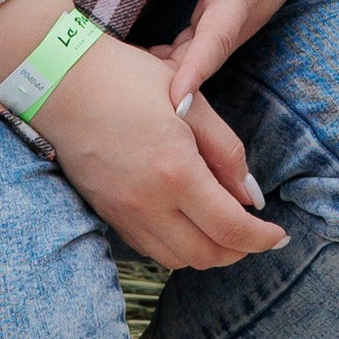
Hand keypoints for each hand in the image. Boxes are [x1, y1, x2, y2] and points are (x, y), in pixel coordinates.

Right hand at [0, 0, 283, 270]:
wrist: (60, 80)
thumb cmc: (128, 79)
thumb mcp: (190, 102)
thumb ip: (228, 152)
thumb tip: (252, 196)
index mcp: (176, 173)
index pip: (231, 228)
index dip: (262, 239)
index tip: (279, 234)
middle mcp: (148, 203)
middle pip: (206, 255)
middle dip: (239, 251)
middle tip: (255, 233)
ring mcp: (123, 213)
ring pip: (177, 259)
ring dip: (207, 252)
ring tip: (222, 229)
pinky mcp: (106, 212)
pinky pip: (149, 248)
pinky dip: (176, 246)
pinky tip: (187, 223)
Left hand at [136, 0, 338, 103]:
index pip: (213, 41)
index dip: (192, 74)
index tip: (174, 104)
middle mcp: (244, 14)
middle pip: (202, 59)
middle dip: (168, 83)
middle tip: (123, 101)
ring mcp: (242, 17)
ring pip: (202, 54)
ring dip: (169, 70)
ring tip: (123, 83)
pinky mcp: (237, 12)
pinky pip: (204, 41)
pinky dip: (178, 53)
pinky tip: (148, 56)